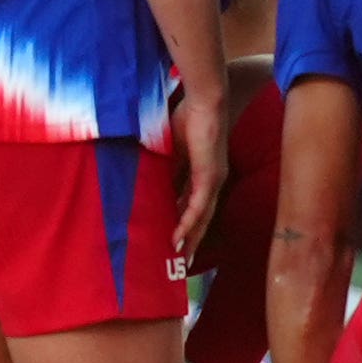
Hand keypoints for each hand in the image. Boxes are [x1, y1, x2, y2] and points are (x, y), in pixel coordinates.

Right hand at [170, 96, 228, 259]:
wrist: (204, 100)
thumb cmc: (188, 116)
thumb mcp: (171, 149)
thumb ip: (165, 166)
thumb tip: (147, 180)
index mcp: (204, 173)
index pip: (194, 205)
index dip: (184, 224)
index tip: (172, 240)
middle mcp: (213, 180)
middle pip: (202, 217)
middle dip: (190, 240)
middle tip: (179, 262)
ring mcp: (214, 180)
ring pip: (202, 218)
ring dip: (190, 239)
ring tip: (178, 259)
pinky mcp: (209, 177)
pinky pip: (198, 207)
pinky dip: (187, 224)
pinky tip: (177, 239)